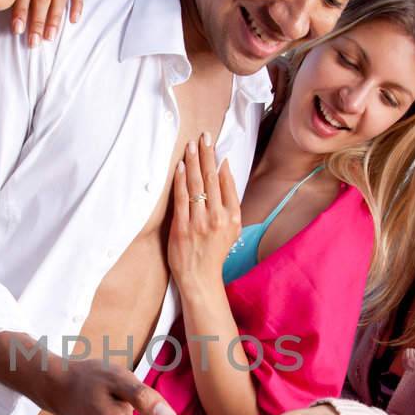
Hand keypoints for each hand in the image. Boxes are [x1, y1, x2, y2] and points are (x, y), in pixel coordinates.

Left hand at [167, 136, 240, 289]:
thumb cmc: (215, 251)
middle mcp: (218, 218)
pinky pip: (181, 199)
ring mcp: (199, 223)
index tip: (213, 144)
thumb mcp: (233, 228)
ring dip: (194, 162)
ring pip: (197, 186)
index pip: (226, 182)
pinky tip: (181, 167)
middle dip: (207, 155)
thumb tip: (225, 169)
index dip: (219, 160)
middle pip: (212, 179)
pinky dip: (181, 181)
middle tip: (203, 136)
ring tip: (191, 145)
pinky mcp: (182, 228)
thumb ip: (230, 200)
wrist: (200, 278)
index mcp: (232, 217)